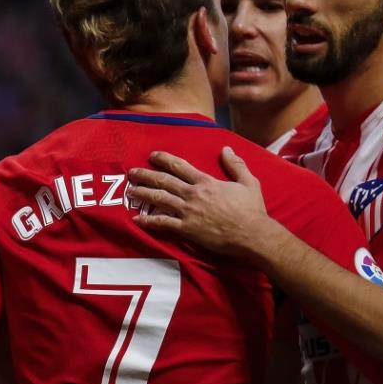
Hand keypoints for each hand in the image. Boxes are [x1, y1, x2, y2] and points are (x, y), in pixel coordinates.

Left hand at [128, 147, 276, 258]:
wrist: (252, 234)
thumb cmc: (252, 210)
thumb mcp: (249, 183)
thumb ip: (236, 165)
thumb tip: (227, 149)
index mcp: (206, 182)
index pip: (180, 166)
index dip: (164, 159)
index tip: (152, 156)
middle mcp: (193, 194)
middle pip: (164, 181)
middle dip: (146, 175)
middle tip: (132, 172)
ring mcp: (188, 212)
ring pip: (159, 199)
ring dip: (143, 194)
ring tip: (130, 191)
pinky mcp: (186, 228)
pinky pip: (163, 223)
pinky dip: (149, 221)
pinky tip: (137, 220)